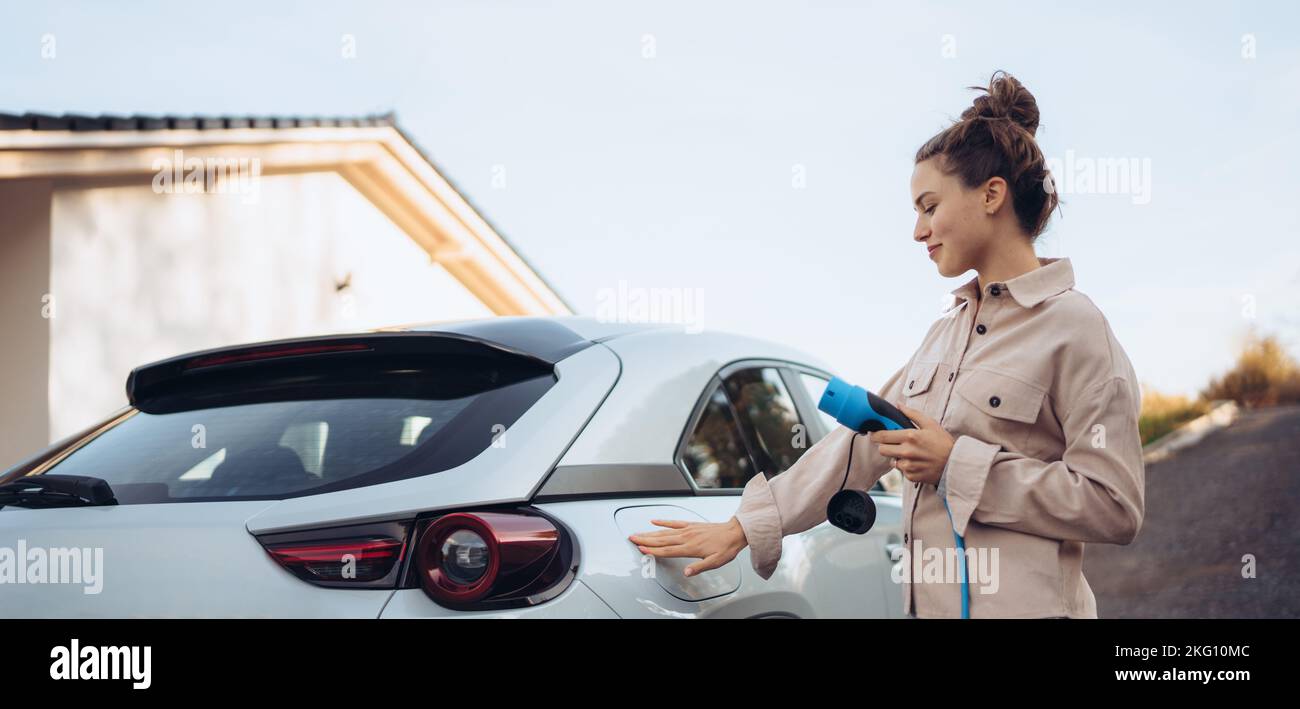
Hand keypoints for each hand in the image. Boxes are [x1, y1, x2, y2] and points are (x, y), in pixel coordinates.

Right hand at [627, 517, 747, 576]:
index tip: (641, 550)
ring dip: (650, 532)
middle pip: (661, 540)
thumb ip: (699, 567)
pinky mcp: (690, 524)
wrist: (734, 532)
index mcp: (690, 548)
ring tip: (638, 533)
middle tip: (632, 538)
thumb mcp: (715, 562)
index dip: (653, 551)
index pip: (667, 551)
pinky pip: (674, 522)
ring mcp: (687, 530)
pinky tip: (654, 521)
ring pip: (665, 531)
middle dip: (645, 540)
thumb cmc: (725, 548)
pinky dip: (663, 522)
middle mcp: (686, 537)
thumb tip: (687, 573)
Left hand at [871, 402, 954, 485]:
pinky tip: (917, 462)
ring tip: (910, 454)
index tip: (874, 434)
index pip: (882, 436)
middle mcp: (907, 452)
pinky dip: (906, 467)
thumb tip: (898, 404)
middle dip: (885, 446)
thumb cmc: (944, 443)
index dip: (876, 435)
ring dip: (897, 458)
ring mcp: (908, 465)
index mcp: (910, 436)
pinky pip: (902, 471)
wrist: (956, 464)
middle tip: (892, 444)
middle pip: (882, 450)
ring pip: (892, 461)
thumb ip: (912, 414)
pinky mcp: (911, 476)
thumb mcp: (930, 424)